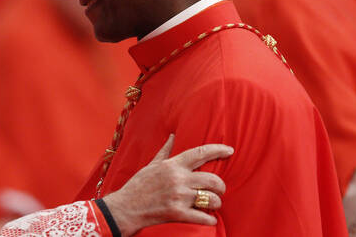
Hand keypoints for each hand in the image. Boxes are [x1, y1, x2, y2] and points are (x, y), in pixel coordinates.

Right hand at [102, 134, 233, 236]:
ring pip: (211, 199)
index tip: (229, 150)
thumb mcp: (151, 164)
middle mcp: (178, 179)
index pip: (200, 153)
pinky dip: (210, 219)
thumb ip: (165, 151)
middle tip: (219, 190)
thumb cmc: (138, 185)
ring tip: (213, 205)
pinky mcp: (177, 214)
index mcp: (173, 165)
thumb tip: (173, 136)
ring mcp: (179, 197)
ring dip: (216, 203)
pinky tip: (210, 219)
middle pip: (212, 179)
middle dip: (221, 186)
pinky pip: (203, 217)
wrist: (125, 207)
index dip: (218, 150)